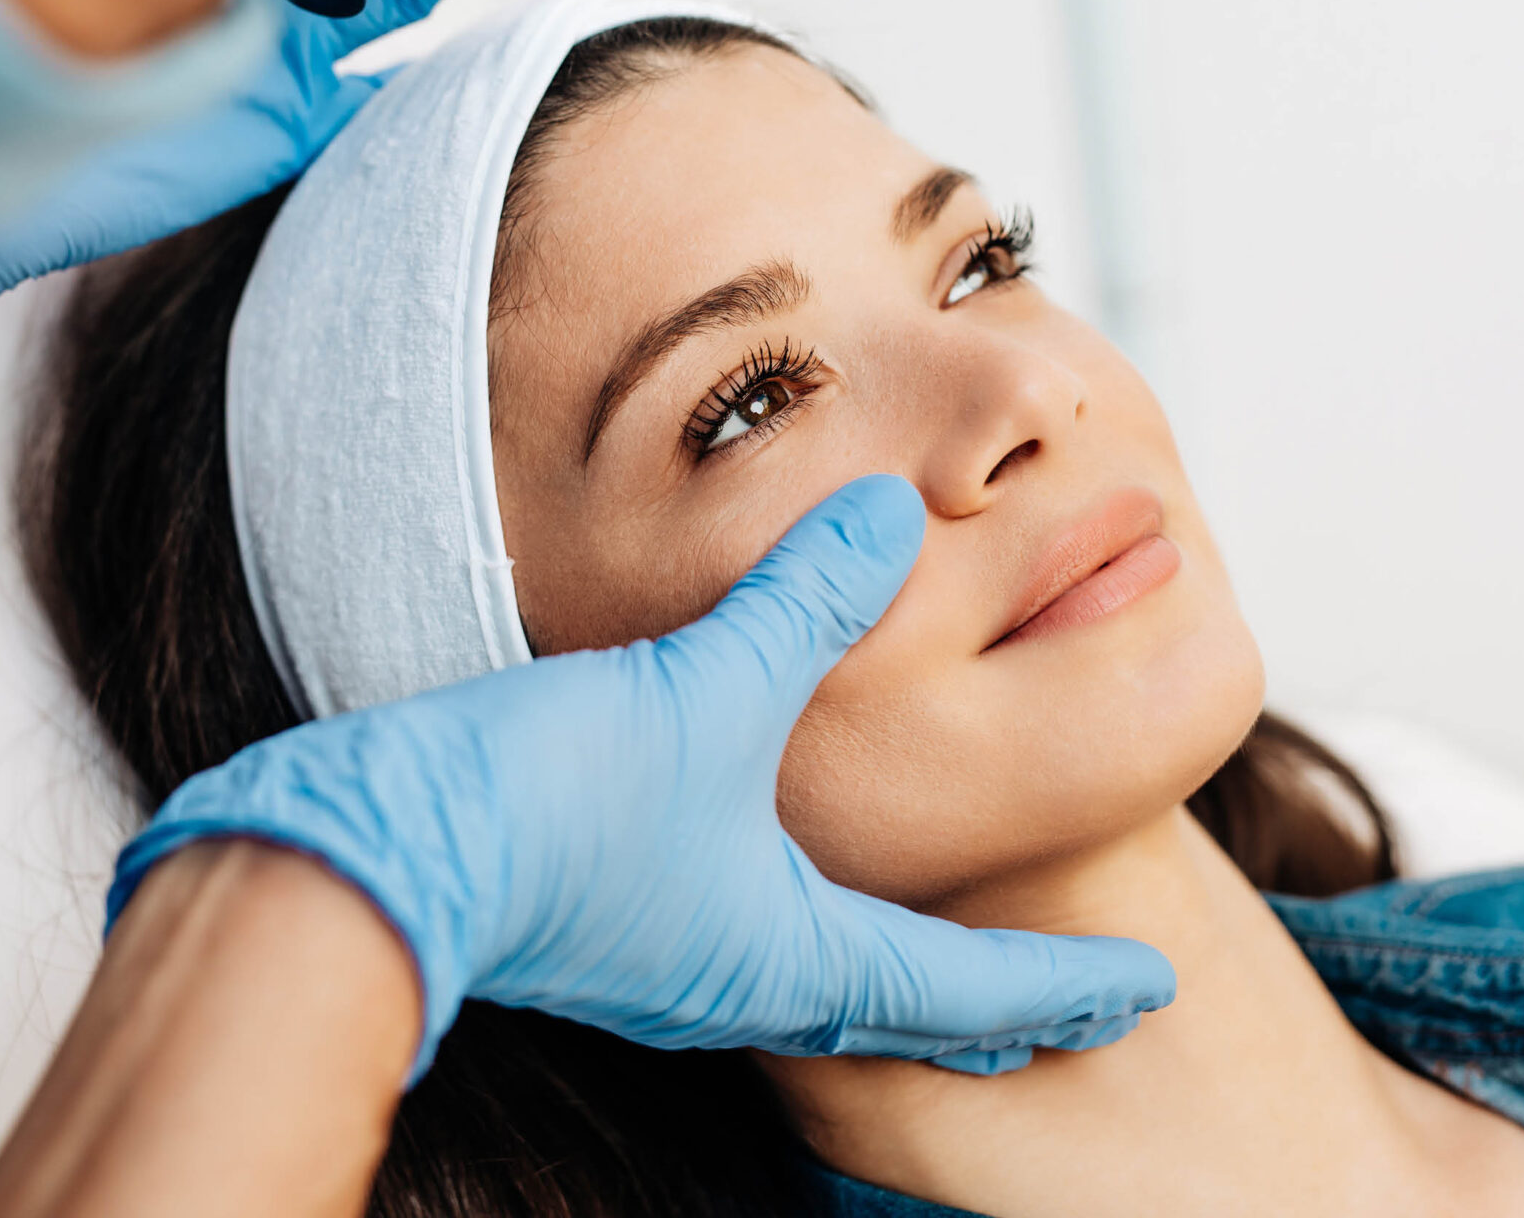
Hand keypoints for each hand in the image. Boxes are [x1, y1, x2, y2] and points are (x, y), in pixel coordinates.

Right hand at [108, 475, 1176, 1078]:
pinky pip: (739, 940)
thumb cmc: (549, 803)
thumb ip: (804, 601)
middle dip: (995, 1001)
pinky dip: (801, 921)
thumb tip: (891, 516)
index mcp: (795, 953)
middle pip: (904, 1007)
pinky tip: (773, 869)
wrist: (373, 864)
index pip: (970, 993)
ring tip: (943, 948)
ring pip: (821, 982)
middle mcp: (741, 980)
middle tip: (1070, 997)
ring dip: (898, 969)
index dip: (1067, 985)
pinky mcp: (600, 930)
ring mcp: (666, 967)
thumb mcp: (707, 688)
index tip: (1150, 989)